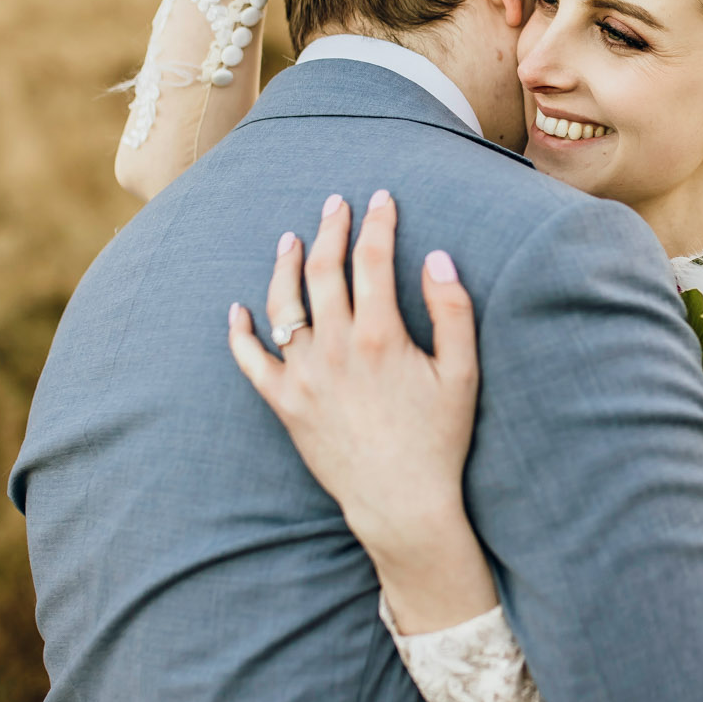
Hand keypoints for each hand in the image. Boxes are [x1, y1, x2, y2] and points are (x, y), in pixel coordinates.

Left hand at [227, 190, 496, 630]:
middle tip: (336, 204)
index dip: (378, 223)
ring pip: (283, 306)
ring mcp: (304, 376)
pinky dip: (240, 333)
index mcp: (381, 336)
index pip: (373, 260)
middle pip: (325, 271)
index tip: (381, 199)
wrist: (400, 502)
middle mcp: (336, 348)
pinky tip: (238, 310)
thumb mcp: (464, 374)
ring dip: (286, 266)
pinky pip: (250, 362)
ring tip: (290, 240)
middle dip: (331, 229)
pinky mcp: (285, 403)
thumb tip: (438, 258)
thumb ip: (454, 312)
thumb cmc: (439, 439)